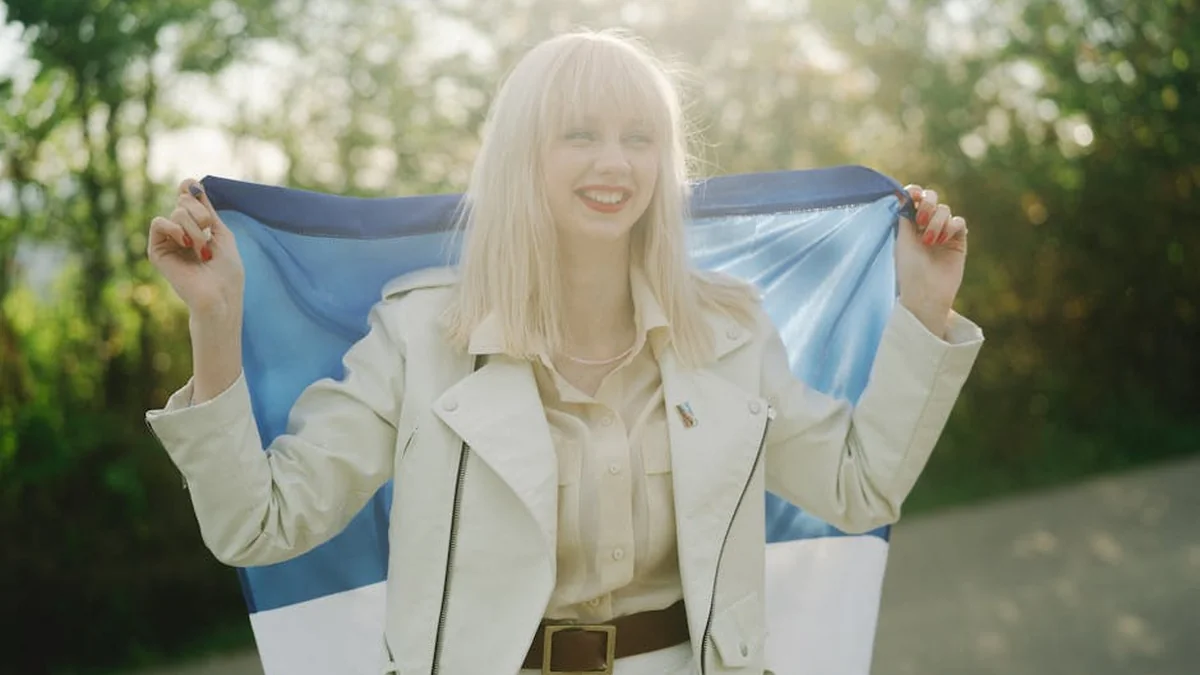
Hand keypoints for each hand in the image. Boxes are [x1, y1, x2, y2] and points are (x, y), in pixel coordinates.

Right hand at [147, 179, 244, 321]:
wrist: (220, 296)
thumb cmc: (227, 271)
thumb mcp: (222, 233)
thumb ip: (207, 209)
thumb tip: (192, 183)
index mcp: (197, 229)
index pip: (187, 199)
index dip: (189, 188)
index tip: (193, 185)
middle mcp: (181, 233)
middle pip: (183, 202)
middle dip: (201, 213)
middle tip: (209, 230)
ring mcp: (169, 242)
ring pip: (176, 213)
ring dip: (195, 228)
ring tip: (203, 249)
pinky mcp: (157, 251)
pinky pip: (158, 223)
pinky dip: (174, 228)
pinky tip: (185, 242)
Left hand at [895, 185, 967, 336]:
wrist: (926, 292)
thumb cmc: (909, 269)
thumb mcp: (902, 240)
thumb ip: (904, 216)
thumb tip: (902, 194)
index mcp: (909, 224)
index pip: (913, 199)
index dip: (914, 192)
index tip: (913, 195)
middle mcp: (925, 226)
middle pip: (931, 198)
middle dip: (927, 204)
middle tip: (921, 222)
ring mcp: (943, 232)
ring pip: (945, 210)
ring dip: (937, 222)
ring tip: (930, 241)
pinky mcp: (958, 240)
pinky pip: (959, 222)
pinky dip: (950, 227)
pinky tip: (942, 241)